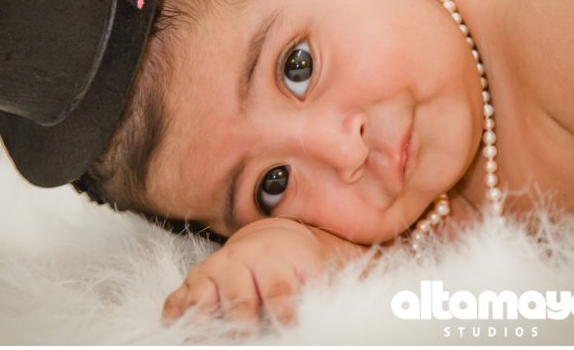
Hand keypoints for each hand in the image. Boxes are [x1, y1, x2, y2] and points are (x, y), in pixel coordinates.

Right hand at [161, 217, 365, 328]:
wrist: (272, 234)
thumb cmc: (308, 261)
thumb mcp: (331, 268)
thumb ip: (349, 291)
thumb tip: (399, 308)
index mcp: (280, 262)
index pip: (282, 297)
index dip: (286, 317)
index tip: (293, 332)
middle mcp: (244, 265)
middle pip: (238, 305)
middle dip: (240, 327)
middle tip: (244, 340)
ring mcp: (216, 273)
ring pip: (204, 304)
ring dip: (203, 326)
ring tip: (202, 342)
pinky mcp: (195, 282)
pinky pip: (178, 301)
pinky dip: (176, 318)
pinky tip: (174, 333)